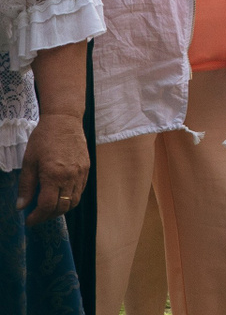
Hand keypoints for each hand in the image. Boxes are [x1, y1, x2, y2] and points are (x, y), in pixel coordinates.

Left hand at [16, 112, 84, 226]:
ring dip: (61, 209)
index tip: (28, 220)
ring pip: (74, 201)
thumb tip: (21, 206)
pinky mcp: (87, 169)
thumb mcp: (29, 161)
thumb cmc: (43, 139)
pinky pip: (80, 190)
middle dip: (48, 216)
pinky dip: (70, 198)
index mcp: (54, 175)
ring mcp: (81, 173)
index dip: (37, 217)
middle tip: (37, 216)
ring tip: (48, 209)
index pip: (47, 205)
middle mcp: (70, 176)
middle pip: (62, 207)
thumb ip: (26, 186)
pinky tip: (60, 196)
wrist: (64, 121)